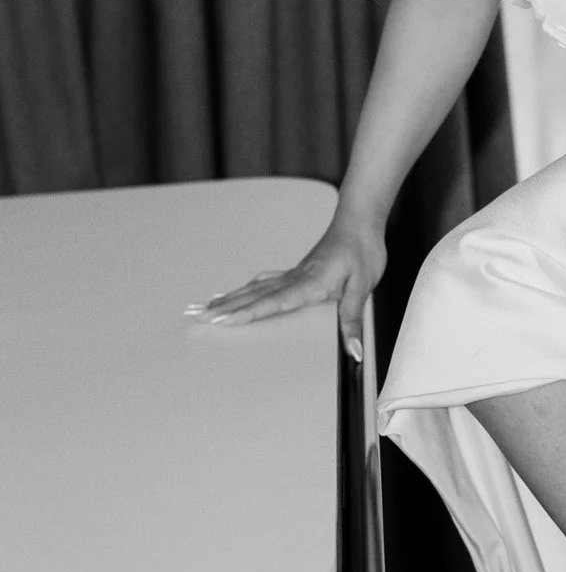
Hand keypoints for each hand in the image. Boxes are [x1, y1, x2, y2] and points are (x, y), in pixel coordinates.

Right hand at [186, 213, 386, 362]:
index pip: (272, 302)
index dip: (246, 313)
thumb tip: (354, 350)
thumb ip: (352, 319)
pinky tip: (238, 291)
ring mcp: (293, 273)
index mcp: (310, 284)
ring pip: (254, 288)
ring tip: (204, 307)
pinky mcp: (297, 271)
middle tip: (195, 316)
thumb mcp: (363, 287)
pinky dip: (247, 289)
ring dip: (229, 298)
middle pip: (253, 295)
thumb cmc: (364, 251)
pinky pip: (265, 282)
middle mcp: (295, 278)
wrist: (361, 221)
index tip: (221, 320)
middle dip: (223, 307)